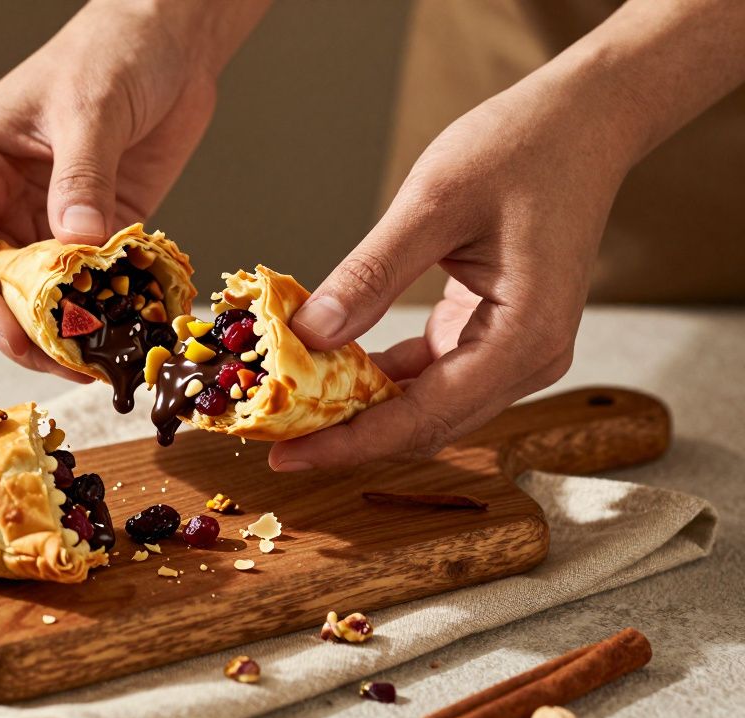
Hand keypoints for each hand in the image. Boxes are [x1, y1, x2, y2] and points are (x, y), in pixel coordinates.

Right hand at [0, 1, 266, 380]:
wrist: (172, 39)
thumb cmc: (114, 51)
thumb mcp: (91, 109)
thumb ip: (82, 178)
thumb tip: (77, 245)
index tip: (14, 338)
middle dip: (21, 329)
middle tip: (64, 365)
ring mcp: (45, 215)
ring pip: (38, 292)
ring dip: (63, 328)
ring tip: (96, 362)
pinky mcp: (91, 226)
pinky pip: (87, 281)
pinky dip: (102, 310)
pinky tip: (123, 334)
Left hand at [268, 73, 632, 469]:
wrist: (584, 119)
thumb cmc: (522, 146)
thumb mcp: (433, 203)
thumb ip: (371, 275)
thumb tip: (308, 335)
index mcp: (526, 338)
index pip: (425, 418)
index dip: (350, 443)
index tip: (286, 455)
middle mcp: (529, 359)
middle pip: (427, 424)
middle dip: (348, 435)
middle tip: (275, 439)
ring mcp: (516, 350)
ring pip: (427, 405)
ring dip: (362, 409)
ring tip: (293, 408)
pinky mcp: (496, 331)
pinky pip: (432, 373)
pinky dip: (383, 376)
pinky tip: (331, 367)